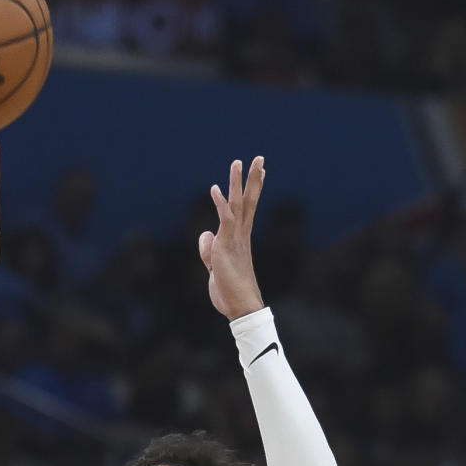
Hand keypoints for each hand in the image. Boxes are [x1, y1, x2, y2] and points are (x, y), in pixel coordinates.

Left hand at [198, 156, 265, 319]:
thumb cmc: (229, 290)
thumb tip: (205, 234)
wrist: (239, 307)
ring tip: (239, 161)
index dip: (253, 189)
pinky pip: (224, 219)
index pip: (248, 209)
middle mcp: (240, 235)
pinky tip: (215, 188)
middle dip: (253, 179)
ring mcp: (234, 239)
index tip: (260, 172)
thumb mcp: (214, 267)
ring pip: (238, 204)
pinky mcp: (225, 245)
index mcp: (240, 239)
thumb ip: (208, 250)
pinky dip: (220, 203)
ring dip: (238, 182)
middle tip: (259, 158)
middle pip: (248, 201)